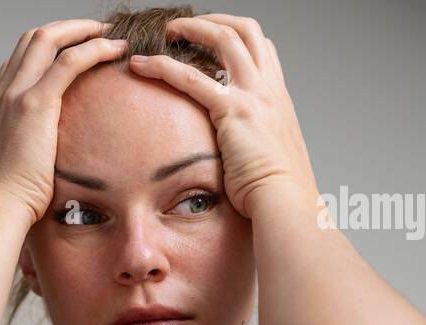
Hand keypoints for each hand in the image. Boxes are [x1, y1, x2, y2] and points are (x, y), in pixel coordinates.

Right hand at [0, 20, 129, 225]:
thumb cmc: (5, 200)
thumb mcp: (9, 166)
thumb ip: (21, 151)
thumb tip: (39, 161)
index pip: (19, 59)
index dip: (47, 47)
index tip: (73, 50)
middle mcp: (2, 93)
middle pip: (32, 38)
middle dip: (66, 28)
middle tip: (94, 32)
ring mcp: (16, 95)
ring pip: (48, 39)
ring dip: (82, 30)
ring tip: (108, 34)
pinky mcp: (35, 104)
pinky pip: (69, 61)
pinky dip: (94, 48)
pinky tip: (114, 49)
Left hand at [127, 14, 318, 218]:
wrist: (285, 202)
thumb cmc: (276, 189)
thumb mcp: (270, 154)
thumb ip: (255, 139)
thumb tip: (238, 149)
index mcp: (278, 96)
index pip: (261, 46)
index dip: (234, 34)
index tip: (209, 37)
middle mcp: (268, 88)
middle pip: (245, 29)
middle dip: (211, 20)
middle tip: (182, 25)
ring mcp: (254, 95)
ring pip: (223, 38)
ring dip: (190, 28)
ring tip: (163, 32)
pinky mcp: (233, 111)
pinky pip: (191, 78)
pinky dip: (162, 66)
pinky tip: (140, 65)